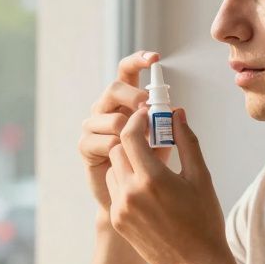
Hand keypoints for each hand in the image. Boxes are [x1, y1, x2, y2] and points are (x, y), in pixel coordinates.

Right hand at [78, 51, 173, 210]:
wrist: (138, 204)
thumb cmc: (154, 171)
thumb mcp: (167, 145)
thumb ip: (170, 127)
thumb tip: (178, 109)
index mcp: (127, 101)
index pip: (127, 71)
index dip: (137, 61)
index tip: (154, 59)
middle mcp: (108, 109)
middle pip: (114, 88)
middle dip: (133, 96)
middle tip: (148, 109)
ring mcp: (94, 126)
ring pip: (110, 117)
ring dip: (128, 130)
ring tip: (142, 148)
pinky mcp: (86, 146)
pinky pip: (101, 140)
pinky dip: (116, 149)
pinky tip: (124, 159)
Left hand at [104, 105, 233, 263]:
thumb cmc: (204, 220)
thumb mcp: (200, 177)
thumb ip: (186, 141)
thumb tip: (176, 113)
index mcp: (152, 179)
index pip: (129, 135)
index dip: (137, 120)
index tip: (147, 116)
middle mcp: (131, 193)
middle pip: (118, 150)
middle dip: (133, 141)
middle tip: (152, 142)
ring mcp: (121, 209)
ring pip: (113, 169)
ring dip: (127, 162)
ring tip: (151, 170)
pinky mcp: (118, 221)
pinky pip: (114, 190)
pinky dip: (126, 183)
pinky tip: (148, 192)